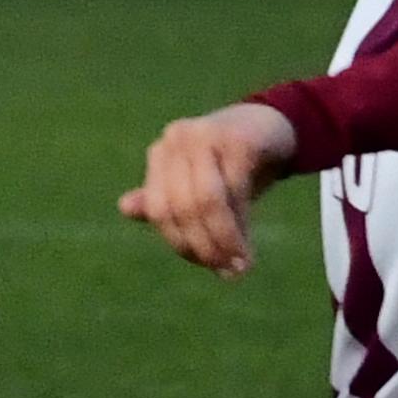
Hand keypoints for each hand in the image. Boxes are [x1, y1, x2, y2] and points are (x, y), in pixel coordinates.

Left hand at [120, 99, 301, 275]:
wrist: (274, 126)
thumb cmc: (232, 165)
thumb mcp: (198, 186)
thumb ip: (166, 201)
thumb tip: (123, 208)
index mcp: (162, 153)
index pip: (158, 208)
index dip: (180, 242)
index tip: (207, 266)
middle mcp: (177, 139)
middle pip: (181, 206)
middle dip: (205, 245)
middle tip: (229, 271)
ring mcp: (206, 134)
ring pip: (207, 200)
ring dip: (224, 237)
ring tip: (241, 263)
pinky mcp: (237, 138)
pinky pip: (236, 189)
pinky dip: (242, 221)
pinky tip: (249, 242)